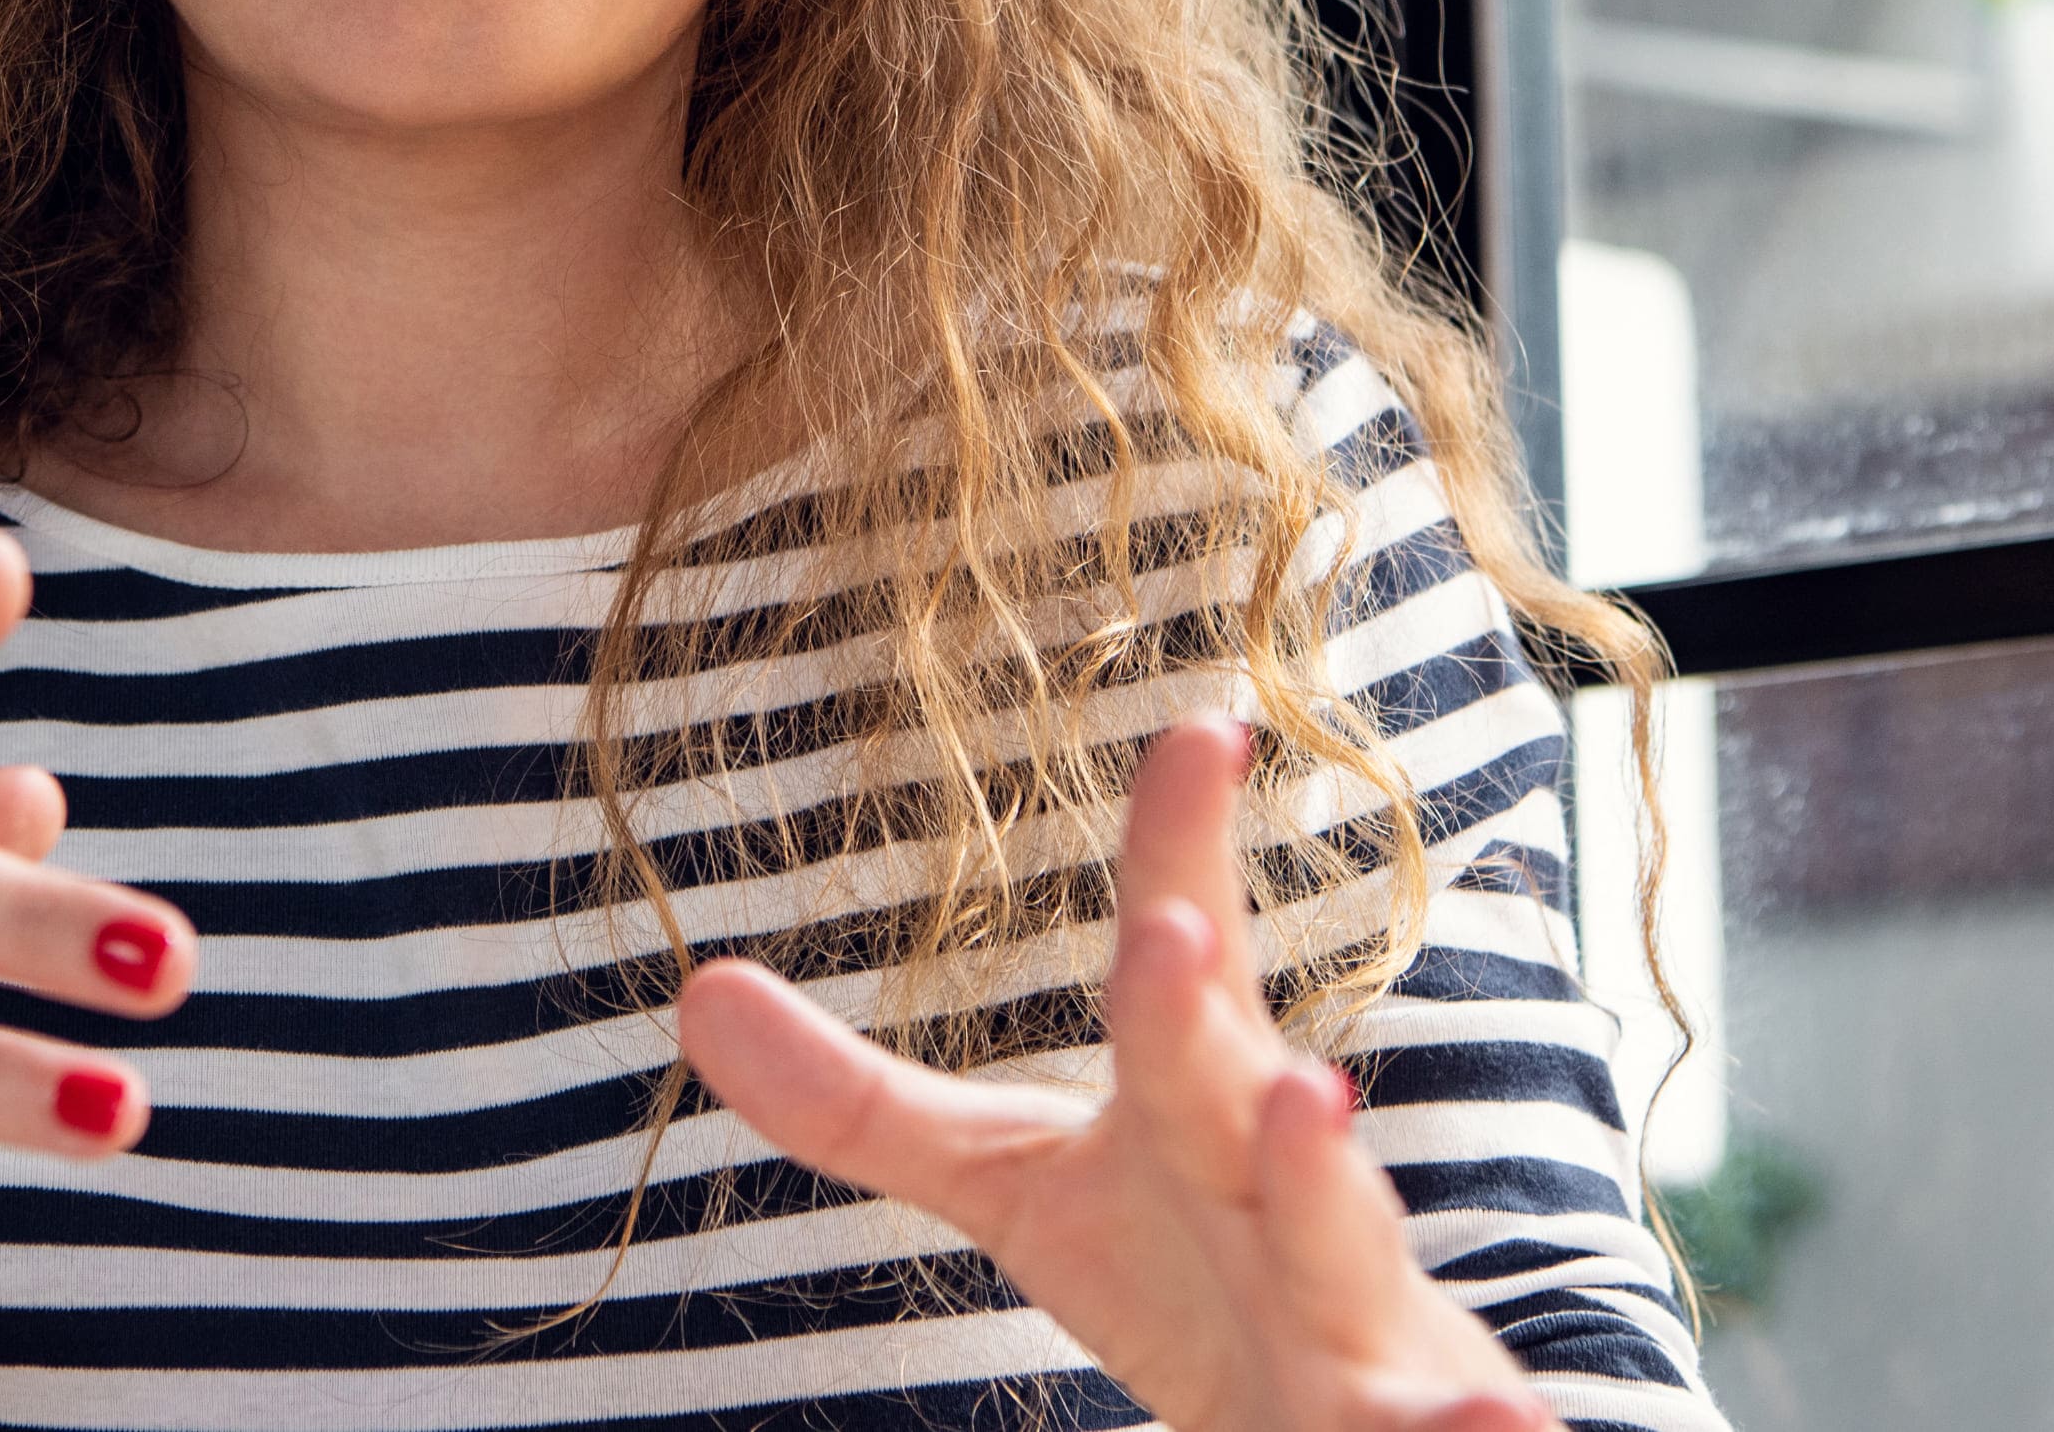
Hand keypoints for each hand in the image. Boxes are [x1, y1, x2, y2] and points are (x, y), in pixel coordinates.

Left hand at [679, 715, 1554, 1431]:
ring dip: (1334, 1189)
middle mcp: (1288, 1200)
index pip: (1171, 983)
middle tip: (1167, 927)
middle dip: (1203, 1018)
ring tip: (1309, 1103)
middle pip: (1233, 1104)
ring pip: (1352, 1258)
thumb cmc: (1193, 1287)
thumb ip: (869, 1111)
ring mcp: (1361, 1326)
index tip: (1197, 727)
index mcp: (1199, 1120)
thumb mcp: (1026, 1193)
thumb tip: (693, 992)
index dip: (1179, 858)